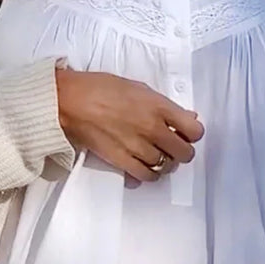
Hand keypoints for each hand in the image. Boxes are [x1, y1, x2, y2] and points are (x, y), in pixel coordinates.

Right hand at [55, 67, 203, 182]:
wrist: (70, 101)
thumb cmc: (99, 88)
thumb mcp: (138, 88)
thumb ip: (164, 105)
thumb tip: (186, 117)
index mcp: (158, 106)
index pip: (194, 130)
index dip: (193, 134)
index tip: (187, 133)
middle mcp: (152, 128)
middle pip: (184, 152)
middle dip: (182, 151)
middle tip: (173, 147)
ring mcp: (138, 146)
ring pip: (166, 166)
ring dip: (165, 163)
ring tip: (157, 156)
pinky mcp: (122, 160)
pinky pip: (146, 176)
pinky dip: (149, 175)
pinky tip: (145, 167)